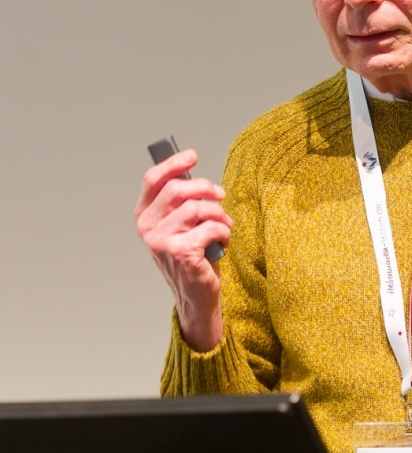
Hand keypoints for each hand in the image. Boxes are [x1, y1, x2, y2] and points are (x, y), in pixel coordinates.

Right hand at [134, 149, 231, 351]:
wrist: (197, 296)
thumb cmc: (192, 257)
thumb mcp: (181, 226)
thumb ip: (182, 203)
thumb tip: (194, 177)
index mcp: (145, 216)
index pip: (153, 180)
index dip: (174, 163)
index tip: (192, 157)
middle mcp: (148, 228)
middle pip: (179, 189)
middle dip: (207, 189)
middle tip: (220, 196)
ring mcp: (161, 241)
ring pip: (197, 208)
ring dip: (219, 214)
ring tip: (224, 226)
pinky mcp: (180, 253)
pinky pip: (211, 227)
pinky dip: (224, 232)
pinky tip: (223, 242)